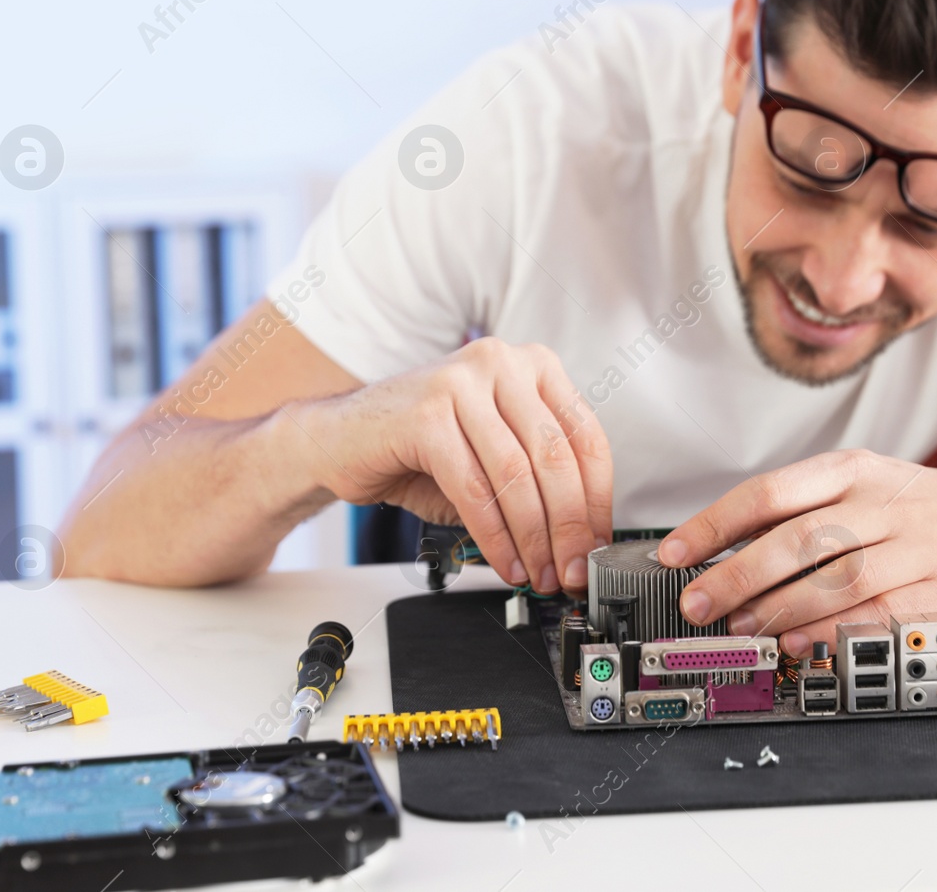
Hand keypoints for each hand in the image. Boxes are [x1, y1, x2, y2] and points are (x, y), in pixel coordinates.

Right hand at [298, 337, 611, 593]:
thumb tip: (581, 541)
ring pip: (517, 475)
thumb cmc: (420, 449)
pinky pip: (475, 488)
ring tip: (538, 574)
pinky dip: (494, 536)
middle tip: (573, 571)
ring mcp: (462, 382)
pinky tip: (504, 562)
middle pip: (556, 457)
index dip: (598, 501)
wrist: (338, 439)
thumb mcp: (495, 456)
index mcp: (533, 366)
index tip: (598, 546)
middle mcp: (502, 362)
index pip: (586, 437)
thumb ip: (538, 483)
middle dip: (570, 527)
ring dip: (533, 538)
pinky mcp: (426, 413)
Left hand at [656, 449, 936, 655]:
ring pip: (832, 580)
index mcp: (853, 470)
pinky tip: (796, 642)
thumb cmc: (928, 507)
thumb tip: (723, 547)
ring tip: (739, 628)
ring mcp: (915, 549)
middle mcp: (881, 504)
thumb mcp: (867, 482)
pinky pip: (876, 615)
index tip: (674, 553)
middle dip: (735, 575)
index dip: (714, 524)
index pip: (769, 493)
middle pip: (795, 540)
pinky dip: (830, 632)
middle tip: (696, 603)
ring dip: (776, 609)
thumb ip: (802, 509)